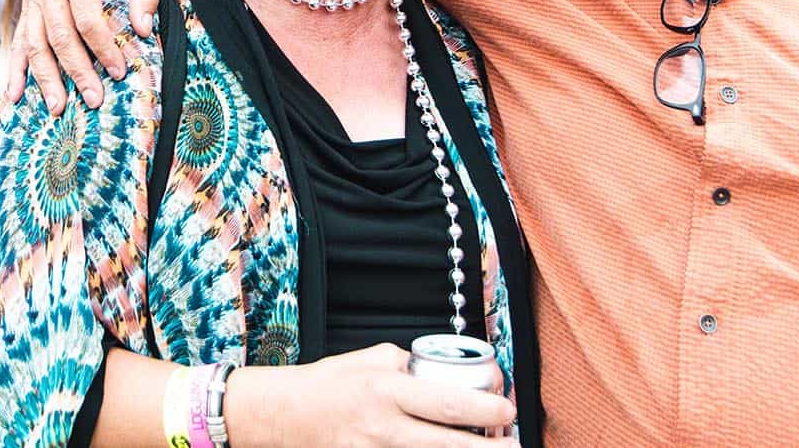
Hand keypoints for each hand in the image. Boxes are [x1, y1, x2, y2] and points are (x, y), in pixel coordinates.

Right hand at [1, 0, 157, 114]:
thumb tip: (142, 29)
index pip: (86, 17)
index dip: (102, 47)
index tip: (119, 71)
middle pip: (59, 35)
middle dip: (76, 71)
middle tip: (93, 99)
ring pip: (35, 43)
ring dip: (45, 78)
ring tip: (58, 107)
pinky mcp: (27, 7)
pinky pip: (19, 41)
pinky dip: (16, 69)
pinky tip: (15, 93)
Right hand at [225, 344, 513, 447]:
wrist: (283, 416)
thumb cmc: (326, 385)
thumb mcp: (367, 360)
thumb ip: (406, 366)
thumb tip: (442, 371)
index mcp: (386, 389)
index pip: (446, 401)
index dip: (484, 407)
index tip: (506, 406)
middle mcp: (383, 426)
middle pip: (448, 444)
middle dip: (489, 447)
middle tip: (515, 442)